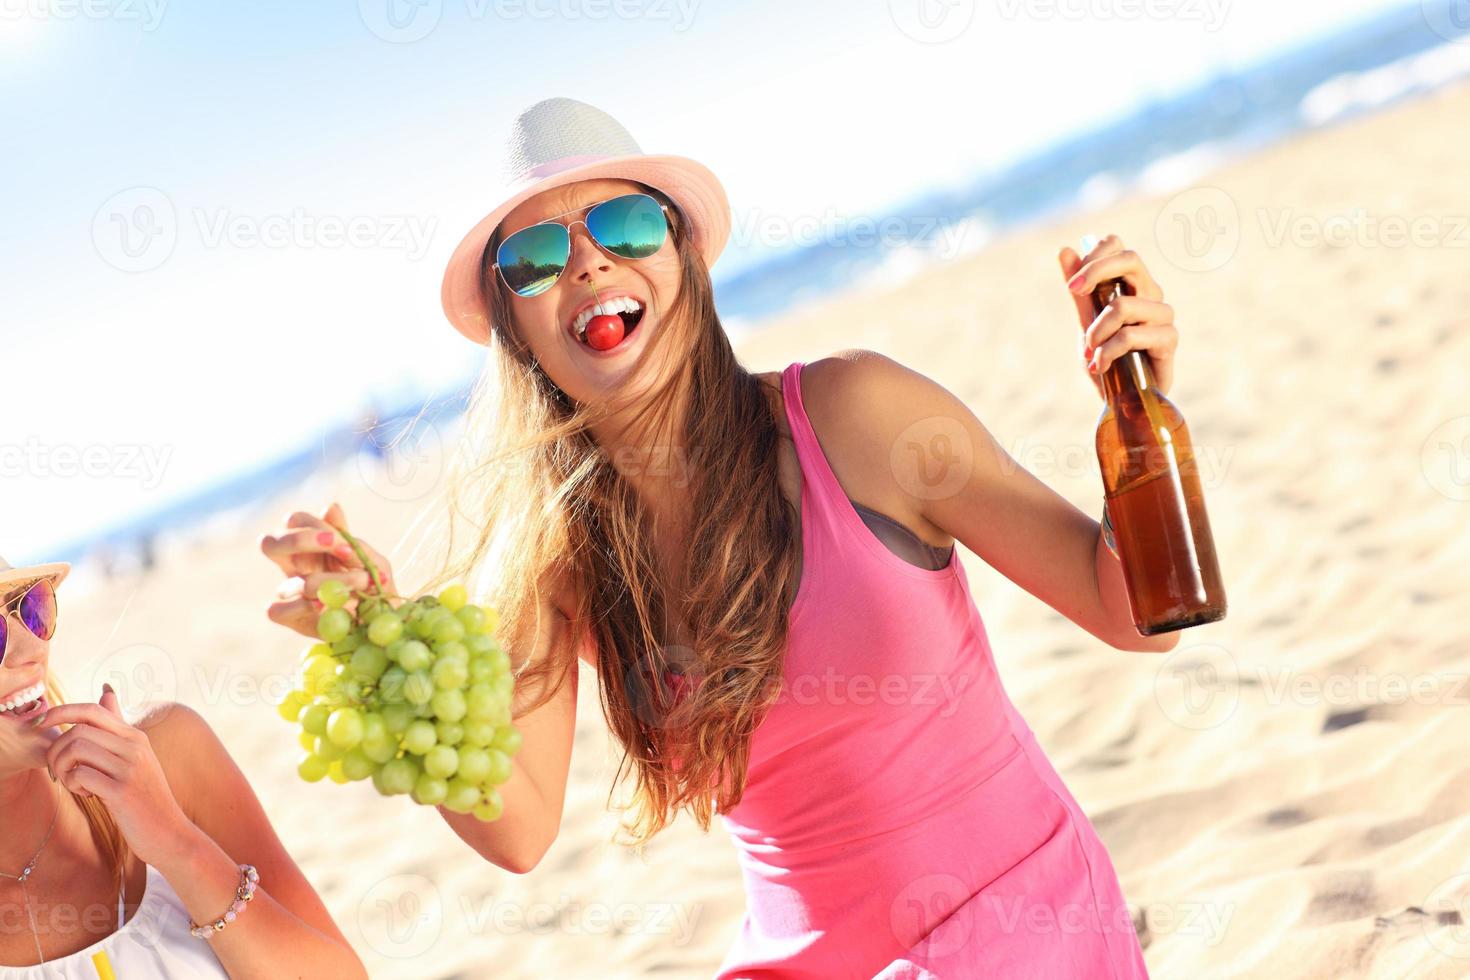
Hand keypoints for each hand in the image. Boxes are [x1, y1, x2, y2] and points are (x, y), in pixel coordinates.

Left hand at [42, 687, 197, 867]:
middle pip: (79, 729)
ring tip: (74, 782)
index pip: (93, 710)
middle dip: (56, 749)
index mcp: (135, 736)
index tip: (44, 724)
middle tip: (59, 769)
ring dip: (63, 767)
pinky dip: (74, 784)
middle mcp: (134, 747)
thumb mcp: (138, 756)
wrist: (169, 832)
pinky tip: (87, 794)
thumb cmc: (147, 797)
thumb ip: (119, 726)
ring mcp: (130, 768)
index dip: (62, 711)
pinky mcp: (122, 791)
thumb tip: (106, 691)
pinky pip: (80, 775)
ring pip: (76, 749)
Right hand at [259, 502, 395, 637]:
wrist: (383, 621)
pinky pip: (276, 610)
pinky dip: (301, 607)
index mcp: (311, 545)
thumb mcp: (368, 558)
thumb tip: (330, 506)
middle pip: (270, 543)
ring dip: (326, 583)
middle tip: (333, 545)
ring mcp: (290, 591)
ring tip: (359, 585)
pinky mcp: (290, 617)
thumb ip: (346, 537)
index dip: (310, 526)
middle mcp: (295, 565)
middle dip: (299, 541)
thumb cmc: (373, 584)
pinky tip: (326, 606)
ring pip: (290, 582)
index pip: (295, 522)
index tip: (338, 539)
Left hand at [1057, 234, 1178, 397]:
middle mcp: (1151, 293)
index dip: (1094, 255)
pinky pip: (1131, 336)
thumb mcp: (1086, 322)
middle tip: (1075, 292)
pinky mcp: (1169, 339)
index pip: (1119, 246)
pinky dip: (1107, 351)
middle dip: (1095, 272)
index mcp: (1132, 283)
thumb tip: (1063, 250)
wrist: (1124, 399)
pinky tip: (1100, 365)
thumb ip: (1079, 291)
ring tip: (1090, 352)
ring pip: (1124, 304)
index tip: (1073, 284)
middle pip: (1130, 259)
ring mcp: (1163, 315)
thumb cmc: (1108, 358)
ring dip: (1097, 330)